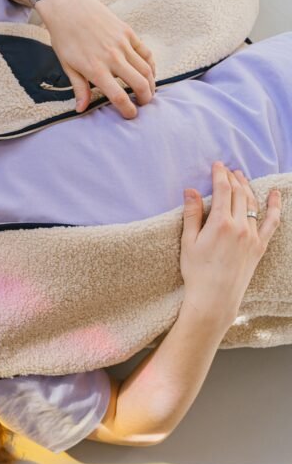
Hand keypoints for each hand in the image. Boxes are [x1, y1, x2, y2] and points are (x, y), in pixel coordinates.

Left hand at [36, 0, 155, 118]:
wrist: (69, 8)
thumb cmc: (64, 39)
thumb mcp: (67, 66)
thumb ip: (79, 88)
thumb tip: (81, 109)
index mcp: (95, 69)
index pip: (119, 96)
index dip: (128, 109)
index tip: (131, 115)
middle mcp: (112, 58)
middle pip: (139, 83)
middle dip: (145, 98)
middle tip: (143, 104)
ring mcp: (123, 44)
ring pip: (146, 68)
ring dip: (151, 83)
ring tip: (149, 92)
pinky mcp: (128, 33)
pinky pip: (146, 52)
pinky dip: (151, 65)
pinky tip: (150, 73)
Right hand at [180, 162, 280, 326]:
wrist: (215, 297)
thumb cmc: (197, 272)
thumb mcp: (188, 242)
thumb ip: (192, 214)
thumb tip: (191, 190)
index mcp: (220, 224)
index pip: (224, 191)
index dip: (220, 175)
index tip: (217, 165)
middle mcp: (240, 227)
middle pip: (240, 194)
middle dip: (233, 179)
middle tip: (228, 170)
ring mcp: (253, 236)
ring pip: (253, 204)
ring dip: (248, 188)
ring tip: (242, 177)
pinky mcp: (260, 246)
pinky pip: (272, 221)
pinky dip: (275, 206)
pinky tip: (275, 195)